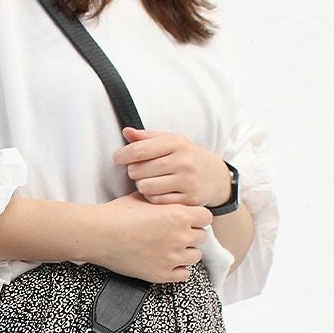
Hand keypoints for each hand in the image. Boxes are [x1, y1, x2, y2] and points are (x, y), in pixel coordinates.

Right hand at [87, 192, 212, 283]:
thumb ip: (163, 201)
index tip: (187, 219)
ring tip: (171, 249)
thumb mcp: (143, 198)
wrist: (98, 235)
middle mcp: (180, 237)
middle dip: (191, 234)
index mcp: (179, 215)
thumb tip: (168, 200)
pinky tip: (167, 262)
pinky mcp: (161, 274)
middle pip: (201, 237)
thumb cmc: (117, 214)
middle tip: (175, 234)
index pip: (206, 217)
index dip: (196, 217)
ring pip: (195, 256)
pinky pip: (184, 274)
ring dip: (186, 252)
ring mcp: (172, 258)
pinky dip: (179, 269)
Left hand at [113, 126, 231, 207]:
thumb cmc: (185, 156)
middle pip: (138, 170)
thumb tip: (126, 131)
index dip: (123, 155)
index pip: (139, 150)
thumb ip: (147, 137)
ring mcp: (186, 181)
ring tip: (147, 181)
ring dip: (141, 186)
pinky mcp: (188, 199)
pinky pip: (156, 201)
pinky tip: (156, 192)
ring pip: (145, 187)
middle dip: (133, 171)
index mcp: (176, 143)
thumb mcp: (170, 141)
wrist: (215, 176)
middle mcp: (182, 161)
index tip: (118, 158)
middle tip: (138, 171)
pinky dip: (151, 197)